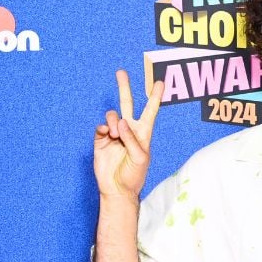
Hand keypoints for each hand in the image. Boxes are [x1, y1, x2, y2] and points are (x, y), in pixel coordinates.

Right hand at [94, 70, 161, 199]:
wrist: (117, 189)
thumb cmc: (134, 175)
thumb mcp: (140, 157)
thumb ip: (132, 138)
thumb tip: (120, 121)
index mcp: (143, 133)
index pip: (150, 111)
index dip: (154, 97)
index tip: (160, 83)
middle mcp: (128, 130)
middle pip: (127, 104)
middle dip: (124, 87)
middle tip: (121, 72)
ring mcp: (114, 134)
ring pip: (112, 115)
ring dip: (114, 121)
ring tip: (115, 134)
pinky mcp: (101, 140)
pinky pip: (100, 127)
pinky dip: (103, 128)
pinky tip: (107, 134)